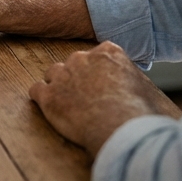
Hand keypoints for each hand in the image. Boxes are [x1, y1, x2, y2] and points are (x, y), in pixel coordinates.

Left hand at [29, 42, 181, 154]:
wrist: (120, 128)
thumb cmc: (138, 113)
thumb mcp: (145, 87)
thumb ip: (133, 78)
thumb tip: (140, 87)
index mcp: (109, 52)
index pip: (97, 55)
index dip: (97, 71)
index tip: (101, 84)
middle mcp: (83, 57)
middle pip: (74, 63)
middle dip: (78, 78)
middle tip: (86, 99)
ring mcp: (63, 75)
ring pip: (53, 74)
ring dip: (59, 87)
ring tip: (69, 105)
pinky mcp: (48, 95)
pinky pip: (36, 90)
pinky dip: (41, 99)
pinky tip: (50, 109)